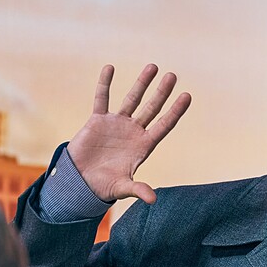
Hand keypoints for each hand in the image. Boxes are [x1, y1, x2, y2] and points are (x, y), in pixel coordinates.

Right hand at [67, 64, 190, 203]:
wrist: (79, 182)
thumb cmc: (103, 187)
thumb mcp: (122, 188)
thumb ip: (137, 189)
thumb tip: (153, 199)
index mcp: (144, 146)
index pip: (164, 125)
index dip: (175, 111)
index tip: (187, 96)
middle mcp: (133, 132)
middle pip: (152, 108)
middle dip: (162, 92)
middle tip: (173, 76)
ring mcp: (117, 124)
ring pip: (132, 99)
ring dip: (141, 83)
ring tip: (153, 67)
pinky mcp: (97, 120)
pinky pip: (102, 98)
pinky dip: (105, 84)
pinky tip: (110, 68)